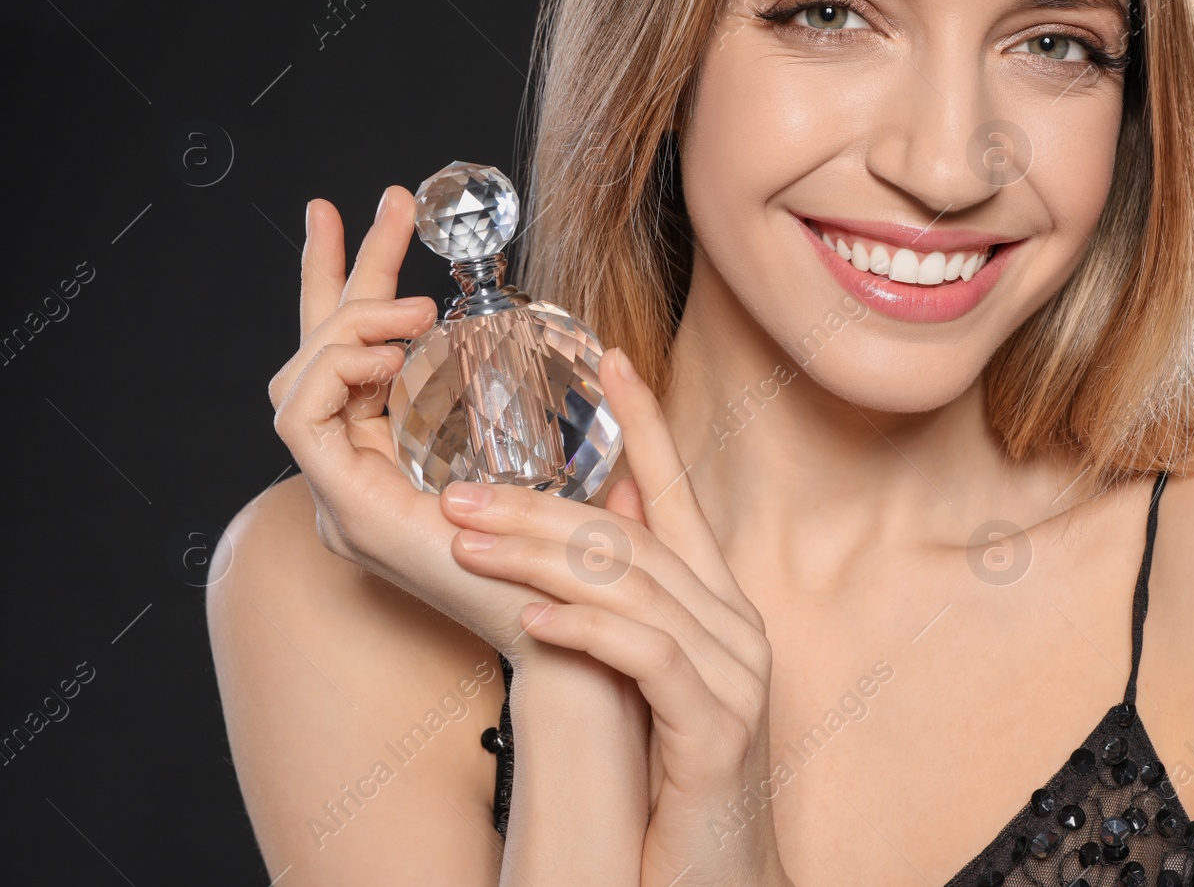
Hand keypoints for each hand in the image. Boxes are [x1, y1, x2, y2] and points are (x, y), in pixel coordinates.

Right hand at [268, 187, 652, 884]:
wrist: (590, 630)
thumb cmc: (593, 556)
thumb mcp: (593, 459)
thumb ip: (588, 410)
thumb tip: (606, 349)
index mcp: (411, 459)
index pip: (364, 363)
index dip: (363, 284)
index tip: (389, 212)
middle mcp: (368, 474)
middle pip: (320, 358)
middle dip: (341, 272)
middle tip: (383, 203)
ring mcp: (351, 494)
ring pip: (300, 377)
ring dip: (347, 321)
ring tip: (412, 308)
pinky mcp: (348, 507)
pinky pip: (300, 415)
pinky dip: (337, 363)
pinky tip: (396, 338)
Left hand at [440, 347, 793, 886]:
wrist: (716, 881)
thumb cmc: (671, 780)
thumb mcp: (649, 676)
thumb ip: (632, 597)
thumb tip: (596, 516)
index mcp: (717, 603)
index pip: (677, 495)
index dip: (647, 424)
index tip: (610, 358)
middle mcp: (735, 625)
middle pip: (633, 538)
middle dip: (541, 504)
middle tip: (458, 489)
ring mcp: (734, 676)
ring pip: (635, 586)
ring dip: (542, 558)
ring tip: (466, 539)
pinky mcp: (716, 731)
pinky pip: (649, 658)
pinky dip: (589, 631)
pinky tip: (534, 621)